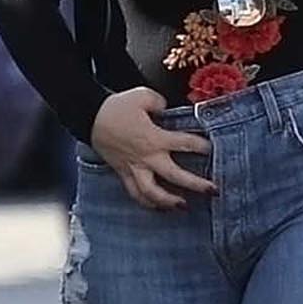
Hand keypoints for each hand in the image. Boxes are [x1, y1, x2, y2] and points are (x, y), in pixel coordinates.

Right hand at [90, 88, 213, 210]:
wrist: (89, 117)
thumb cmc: (116, 107)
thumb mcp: (143, 96)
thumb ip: (161, 103)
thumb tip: (167, 110)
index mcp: (155, 138)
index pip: (185, 143)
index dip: (202, 147)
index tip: (213, 150)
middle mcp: (147, 157)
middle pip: (175, 175)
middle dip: (196, 184)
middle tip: (213, 190)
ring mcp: (134, 168)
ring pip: (153, 193)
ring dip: (169, 201)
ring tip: (184, 206)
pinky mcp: (123, 173)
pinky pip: (136, 193)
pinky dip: (147, 203)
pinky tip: (159, 207)